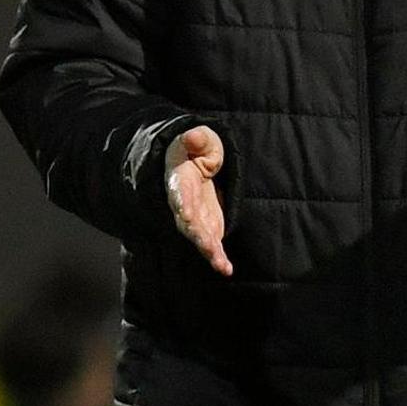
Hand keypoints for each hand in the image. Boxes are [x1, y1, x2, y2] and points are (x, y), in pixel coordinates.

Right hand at [165, 125, 231, 275]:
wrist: (193, 165)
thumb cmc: (197, 150)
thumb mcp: (200, 140)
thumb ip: (197, 140)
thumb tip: (192, 136)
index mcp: (180, 181)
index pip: (179, 193)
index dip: (182, 203)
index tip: (184, 213)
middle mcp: (184, 204)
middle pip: (188, 222)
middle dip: (197, 234)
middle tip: (208, 245)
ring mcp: (195, 218)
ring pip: (199, 237)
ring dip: (210, 251)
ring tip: (221, 264)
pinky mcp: (207, 227)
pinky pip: (211, 244)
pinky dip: (217, 257)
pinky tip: (226, 269)